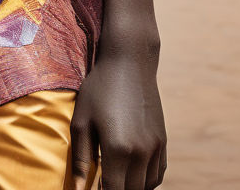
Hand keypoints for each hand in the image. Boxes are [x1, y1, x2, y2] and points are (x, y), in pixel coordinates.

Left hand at [71, 52, 166, 189]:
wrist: (130, 62)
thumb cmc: (99, 89)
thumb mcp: (81, 120)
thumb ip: (81, 158)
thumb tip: (76, 189)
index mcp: (117, 149)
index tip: (94, 188)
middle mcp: (140, 152)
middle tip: (101, 182)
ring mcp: (155, 148)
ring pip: (146, 187)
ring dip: (131, 188)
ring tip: (115, 179)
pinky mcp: (163, 141)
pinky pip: (157, 175)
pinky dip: (145, 181)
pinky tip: (131, 174)